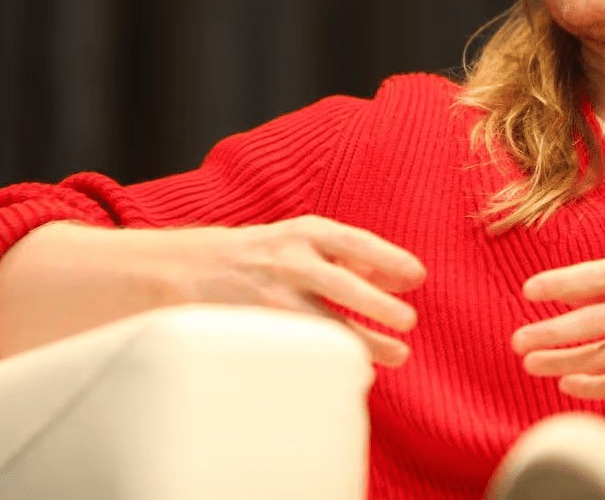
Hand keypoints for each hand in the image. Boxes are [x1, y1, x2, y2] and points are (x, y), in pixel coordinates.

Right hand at [157, 215, 426, 365]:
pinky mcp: (257, 326)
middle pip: (340, 283)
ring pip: (322, 322)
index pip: (354, 242)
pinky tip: (359, 370)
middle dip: (376, 303)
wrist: (187, 268)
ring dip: (363, 341)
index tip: (418, 276)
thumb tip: (395, 274)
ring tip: (398, 354)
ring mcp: (269, 295)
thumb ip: (346, 254)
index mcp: (304, 233)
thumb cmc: (261, 253)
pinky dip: (331, 360)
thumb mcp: (301, 238)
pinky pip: (301, 346)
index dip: (389, 258)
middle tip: (410, 320)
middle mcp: (287, 260)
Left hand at [511, 248, 604, 399]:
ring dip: (563, 363)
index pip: (596, 276)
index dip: (559, 283)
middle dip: (550, 333)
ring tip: (533, 363)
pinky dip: (593, 386)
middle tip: (518, 340)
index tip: (529, 290)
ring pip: (602, 357)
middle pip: (592, 322)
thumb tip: (582, 287)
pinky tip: (570, 384)